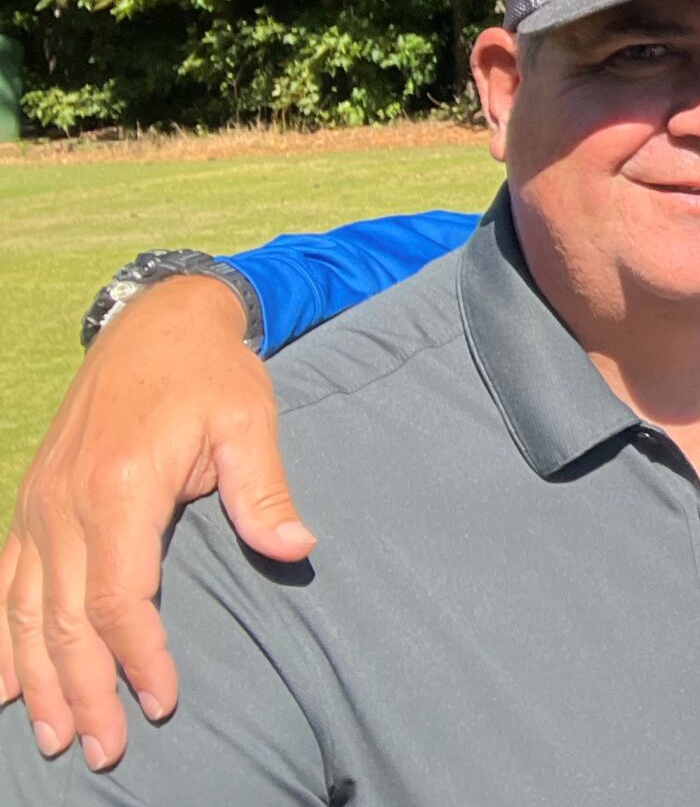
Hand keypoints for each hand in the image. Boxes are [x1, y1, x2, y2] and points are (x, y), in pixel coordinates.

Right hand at [1, 275, 311, 768]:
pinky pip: (3, 581)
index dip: (137, 655)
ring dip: (37, 679)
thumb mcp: (251, 420)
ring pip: (25, 610)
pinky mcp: (31, 502)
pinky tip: (1, 686)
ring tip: (53, 738)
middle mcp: (65, 502)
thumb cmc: (211, 373)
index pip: (119, 596)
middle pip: (63, 619)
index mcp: (121, 486)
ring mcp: (39, 504)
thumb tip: (298, 549)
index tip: (161, 701)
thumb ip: (265, 492)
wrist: (159, 321)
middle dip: (82, 690)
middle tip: (103, 750)